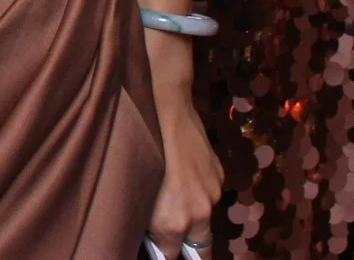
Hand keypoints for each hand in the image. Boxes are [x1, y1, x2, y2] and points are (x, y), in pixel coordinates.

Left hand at [145, 65, 222, 256]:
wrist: (167, 108)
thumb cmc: (138, 145)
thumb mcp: (134, 189)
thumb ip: (146, 220)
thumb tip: (149, 233)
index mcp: (174, 222)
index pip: (170, 256)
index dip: (162, 253)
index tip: (156, 247)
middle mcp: (200, 214)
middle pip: (198, 248)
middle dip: (184, 244)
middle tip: (168, 233)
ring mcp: (213, 194)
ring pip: (204, 219)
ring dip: (191, 216)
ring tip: (171, 198)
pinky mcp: (219, 175)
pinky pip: (209, 195)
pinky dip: (197, 193)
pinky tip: (181, 176)